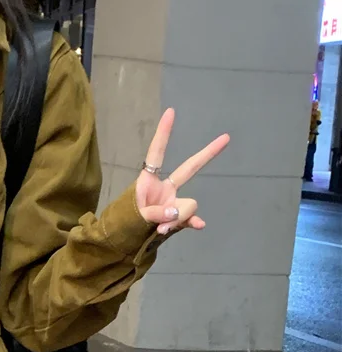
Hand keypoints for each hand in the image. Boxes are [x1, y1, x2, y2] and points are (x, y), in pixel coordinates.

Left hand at [136, 109, 229, 235]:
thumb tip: (176, 212)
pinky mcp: (179, 217)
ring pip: (188, 205)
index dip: (163, 133)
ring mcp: (174, 202)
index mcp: (149, 180)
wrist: (126, 239)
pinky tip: (199, 225)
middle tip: (226, 138)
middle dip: (208, 154)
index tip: (171, 112)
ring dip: (177, 218)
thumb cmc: (126, 222)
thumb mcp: (136, 216)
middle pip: (190, 168)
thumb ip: (156, 213)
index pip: (157, 153)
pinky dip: (193, 222)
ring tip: (160, 228)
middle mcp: (165, 188)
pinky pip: (192, 218)